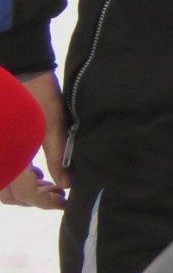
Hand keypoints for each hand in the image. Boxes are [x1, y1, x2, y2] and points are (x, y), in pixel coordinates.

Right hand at [1, 73, 67, 208]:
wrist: (22, 71)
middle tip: (57, 193)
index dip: (44, 201)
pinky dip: (15, 178)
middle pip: (9, 195)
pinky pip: (1, 173)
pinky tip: (34, 171)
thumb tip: (66, 184)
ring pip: (3, 187)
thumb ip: (58, 156)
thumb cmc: (38, 95)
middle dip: (33, 198)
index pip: (24, 192)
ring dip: (24, 191)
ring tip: (48, 183)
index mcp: (10, 155)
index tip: (63, 201)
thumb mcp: (53, 125)